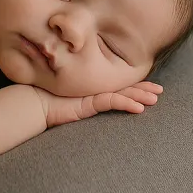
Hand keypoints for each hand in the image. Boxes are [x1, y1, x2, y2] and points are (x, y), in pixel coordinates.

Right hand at [35, 81, 162, 128]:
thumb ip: (79, 97)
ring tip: (156, 98)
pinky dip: (127, 104)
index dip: (133, 84)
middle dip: (143, 88)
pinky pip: (112, 102)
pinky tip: (140, 109)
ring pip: (121, 93)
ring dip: (140, 95)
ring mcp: (91, 93)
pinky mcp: (88, 100)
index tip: (148, 85)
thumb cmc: (46, 99)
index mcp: (91, 87)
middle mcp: (93, 88)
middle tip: (159, 90)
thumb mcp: (67, 99)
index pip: (116, 85)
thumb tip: (88, 98)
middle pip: (123, 87)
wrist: (33, 102)